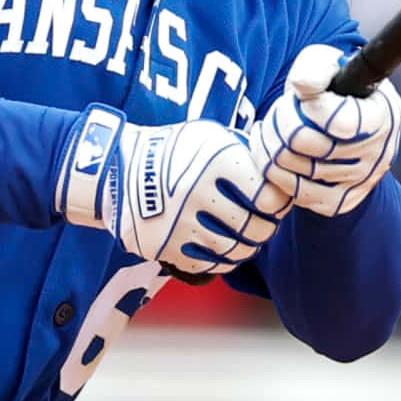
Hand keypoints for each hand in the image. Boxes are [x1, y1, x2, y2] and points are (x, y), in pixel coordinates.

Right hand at [56, 106, 276, 276]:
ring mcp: (178, 220)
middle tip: (264, 225)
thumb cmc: (176, 151)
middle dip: (265, 229)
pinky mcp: (162, 244)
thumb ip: (245, 152)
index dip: (278, 204)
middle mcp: (196, 190)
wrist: (117, 167)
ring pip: (232, 250)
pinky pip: (206, 263)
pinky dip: (221, 261)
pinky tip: (223, 250)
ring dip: (246, 248)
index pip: (268, 196)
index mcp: (216, 159)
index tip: (274, 204)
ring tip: (246, 240)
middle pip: (253, 227)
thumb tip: (283, 173)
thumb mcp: (209, 137)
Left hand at [247, 45, 400, 216]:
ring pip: (289, 168)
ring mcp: (358, 183)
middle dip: (279, 120)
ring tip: (271, 127)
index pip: (338, 121)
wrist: (344, 126)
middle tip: (279, 110)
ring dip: (269, 142)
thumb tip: (302, 85)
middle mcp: (377, 154)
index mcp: (382, 115)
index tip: (303, 97)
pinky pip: (290, 191)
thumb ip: (316, 68)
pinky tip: (272, 149)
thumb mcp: (328, 64)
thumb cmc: (335, 90)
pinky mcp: (338, 203)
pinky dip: (271, 169)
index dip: (308, 107)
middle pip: (302, 143)